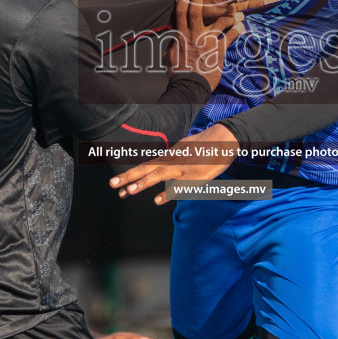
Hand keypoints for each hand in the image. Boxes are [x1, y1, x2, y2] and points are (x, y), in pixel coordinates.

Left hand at [109, 124, 240, 204]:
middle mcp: (172, 161)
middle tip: (112, 185)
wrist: (225, 138)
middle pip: (147, 169)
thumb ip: (172, 157)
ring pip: (159, 175)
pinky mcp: (195, 176)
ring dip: (143, 183)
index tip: (115, 184)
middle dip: (128, 177)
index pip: (145, 166)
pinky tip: (158, 200)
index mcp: (169, 156)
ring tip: (129, 191)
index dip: (130, 175)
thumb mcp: (184, 148)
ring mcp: (183, 168)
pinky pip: (179, 186)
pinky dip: (168, 192)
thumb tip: (162, 163)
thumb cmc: (206, 145)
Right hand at [165, 0, 237, 90]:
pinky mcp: (219, 51)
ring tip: (235, 8)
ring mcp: (207, 42)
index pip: (181, 13)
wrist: (189, 85)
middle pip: (197, 11)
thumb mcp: (172, 56)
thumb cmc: (179, 73)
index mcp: (181, 36)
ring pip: (220, 22)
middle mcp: (194, 36)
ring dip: (229, 13)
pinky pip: (230, 37)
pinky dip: (237, 30)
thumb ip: (174, 45)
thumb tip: (173, 40)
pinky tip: (242, 26)